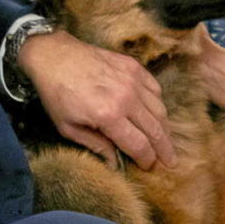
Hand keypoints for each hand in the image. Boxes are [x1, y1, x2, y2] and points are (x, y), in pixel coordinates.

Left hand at [18, 30, 176, 169]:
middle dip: (164, 150)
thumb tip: (116, 164)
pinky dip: (158, 104)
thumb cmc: (57, 94)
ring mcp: (132, 79)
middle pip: (156, 130)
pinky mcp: (134, 66)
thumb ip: (96, 146)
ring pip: (159, 110)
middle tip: (170, 162)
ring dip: (164, 128)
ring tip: (165, 141)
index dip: (147, 160)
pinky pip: (155, 89)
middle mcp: (126, 97)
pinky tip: (155, 114)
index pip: (139, 145)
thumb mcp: (68, 127)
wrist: (54, 55)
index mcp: (108, 115)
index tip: (149, 167)